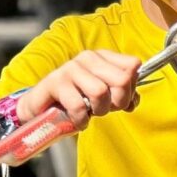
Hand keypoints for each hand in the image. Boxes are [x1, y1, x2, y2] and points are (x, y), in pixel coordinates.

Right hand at [15, 50, 141, 128]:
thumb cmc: (76, 99)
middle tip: (105, 109)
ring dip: (98, 111)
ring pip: (100, 92)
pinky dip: (81, 120)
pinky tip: (77, 119)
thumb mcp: (104, 97)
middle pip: (122, 79)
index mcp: (103, 57)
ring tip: (89, 112)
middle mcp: (88, 57)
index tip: (119, 99)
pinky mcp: (55, 82)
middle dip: (118, 102)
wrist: (42, 107)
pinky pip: (78, 106)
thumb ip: (123, 95)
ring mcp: (70, 68)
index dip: (131, 88)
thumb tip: (134, 101)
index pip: (133, 66)